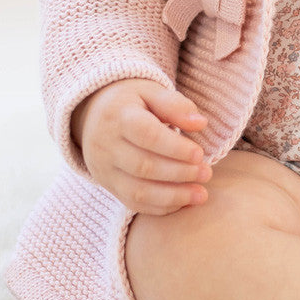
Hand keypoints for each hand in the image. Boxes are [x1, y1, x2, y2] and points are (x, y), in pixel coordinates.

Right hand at [72, 79, 211, 214]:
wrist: (92, 115)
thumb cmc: (131, 102)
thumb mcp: (151, 91)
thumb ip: (175, 105)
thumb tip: (200, 123)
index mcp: (118, 116)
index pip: (147, 135)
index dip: (175, 148)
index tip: (200, 154)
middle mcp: (106, 145)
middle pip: (143, 166)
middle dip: (179, 173)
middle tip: (206, 173)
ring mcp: (104, 169)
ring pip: (137, 191)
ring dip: (173, 196)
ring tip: (200, 194)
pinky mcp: (108, 185)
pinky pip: (133, 203)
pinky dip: (160, 207)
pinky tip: (183, 202)